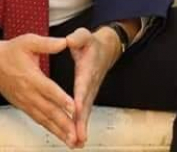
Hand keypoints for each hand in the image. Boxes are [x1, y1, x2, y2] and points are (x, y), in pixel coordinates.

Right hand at [0, 34, 78, 146]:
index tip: (73, 108)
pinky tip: (59, 135)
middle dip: (63, 123)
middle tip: (76, 134)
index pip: (48, 89)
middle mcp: (28, 92)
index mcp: (30, 76)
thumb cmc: (9, 52)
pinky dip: (49, 129)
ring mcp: (24, 102)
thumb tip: (65, 42)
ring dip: (58, 131)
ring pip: (44, 119)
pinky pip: (38, 119)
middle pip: (48, 110)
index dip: (61, 99)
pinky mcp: (23, 106)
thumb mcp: (28, 41)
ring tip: (71, 141)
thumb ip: (47, 43)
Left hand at [65, 26, 121, 146]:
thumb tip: (70, 40)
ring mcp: (90, 92)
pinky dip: (80, 126)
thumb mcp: (84, 35)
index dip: (80, 96)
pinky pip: (84, 113)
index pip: (83, 84)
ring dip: (81, 127)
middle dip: (82, 121)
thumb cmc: (91, 43)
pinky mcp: (88, 97)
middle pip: (86, 104)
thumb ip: (78, 37)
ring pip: (86, 112)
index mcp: (88, 69)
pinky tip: (75, 139)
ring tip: (76, 143)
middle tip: (77, 136)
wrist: (106, 50)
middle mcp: (90, 84)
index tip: (77, 108)